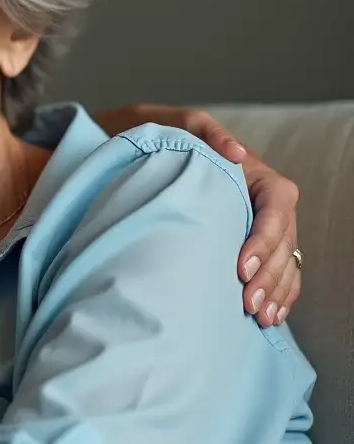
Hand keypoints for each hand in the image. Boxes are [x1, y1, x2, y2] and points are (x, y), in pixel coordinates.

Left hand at [93, 103, 300, 327]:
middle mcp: (270, 204)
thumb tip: (236, 152)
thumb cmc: (173, 138)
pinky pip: (280, 272)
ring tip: (260, 318)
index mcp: (260, 177)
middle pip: (283, 243)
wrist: (158, 153)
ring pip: (286, 262)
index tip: (240, 269)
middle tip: (247, 304)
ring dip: (277, 292)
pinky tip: (269, 316)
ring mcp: (265, 227)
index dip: (262, 241)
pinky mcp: (256, 246)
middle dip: (269, 276)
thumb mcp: (186, 125)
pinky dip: (278, 294)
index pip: (274, 210)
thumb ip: (209, 132)